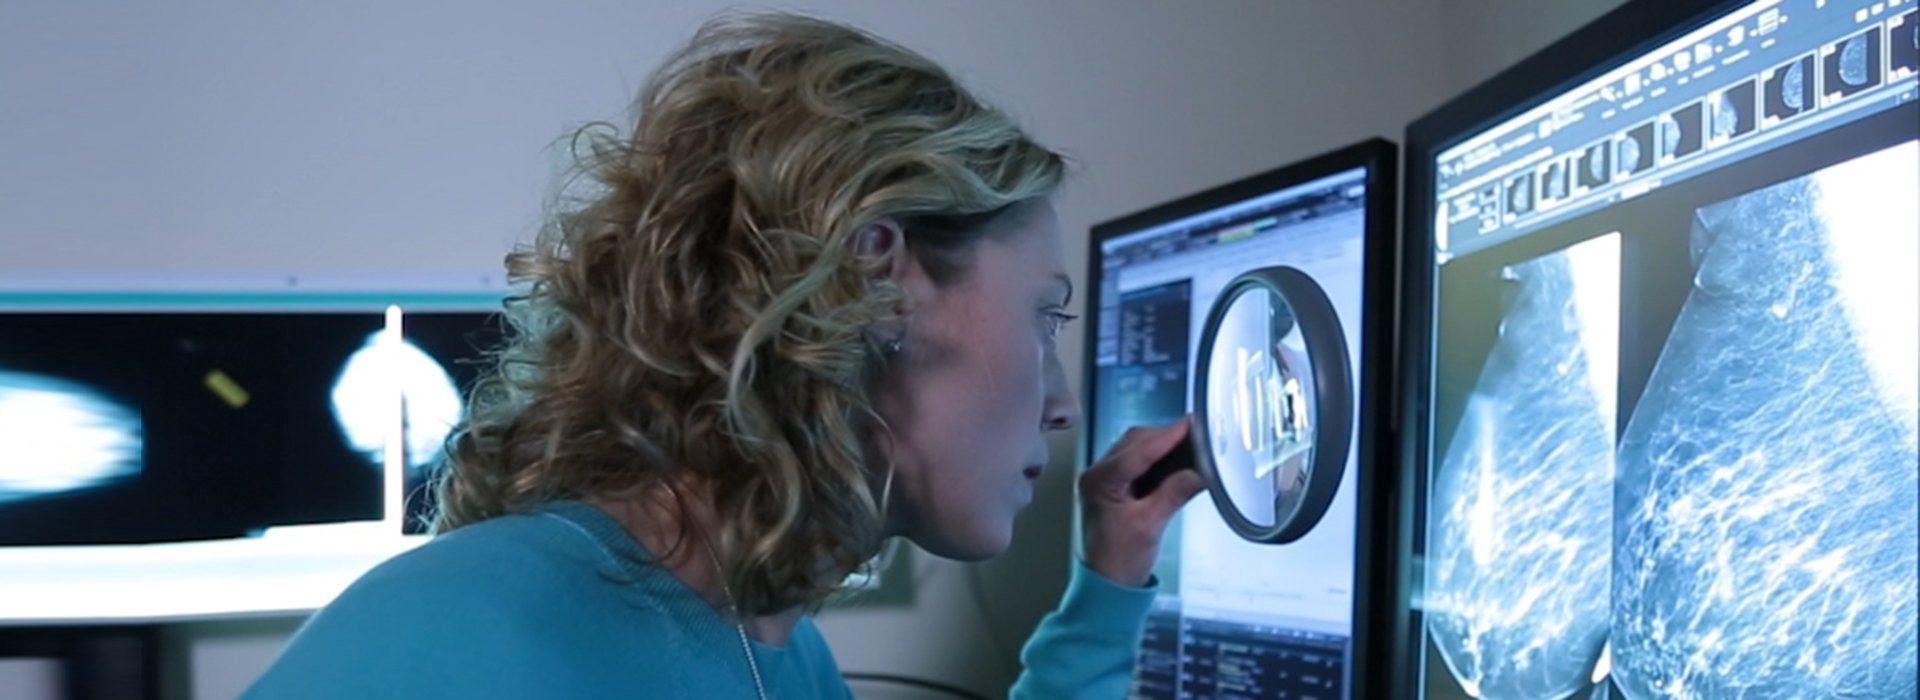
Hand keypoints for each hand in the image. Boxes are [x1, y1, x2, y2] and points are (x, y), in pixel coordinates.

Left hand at [1079, 417, 1206, 586]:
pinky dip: (1158, 459)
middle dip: (1167, 437)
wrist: (1108, 585)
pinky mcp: (1115, 488)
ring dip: (1162, 446)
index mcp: (1099, 481)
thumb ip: (1175, 493)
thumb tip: (1199, 471)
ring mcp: (1105, 481)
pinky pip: (1137, 463)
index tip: (1192, 425)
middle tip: (1197, 434)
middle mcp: (1097, 475)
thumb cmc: (1118, 561)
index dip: (1169, 436)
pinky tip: (1177, 461)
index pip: (1138, 450)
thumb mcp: (1150, 525)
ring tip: (1191, 445)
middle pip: (1135, 442)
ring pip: (1136, 449)